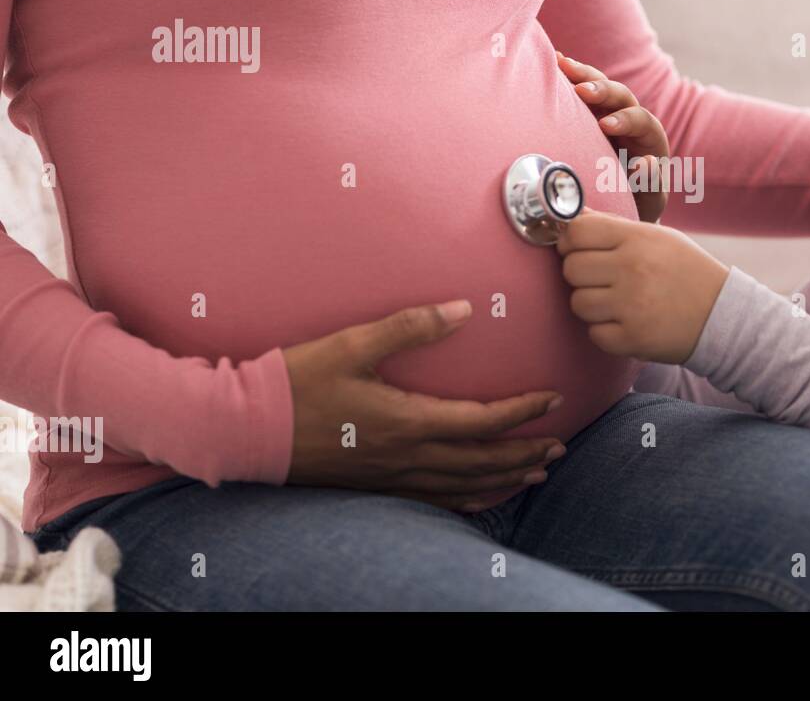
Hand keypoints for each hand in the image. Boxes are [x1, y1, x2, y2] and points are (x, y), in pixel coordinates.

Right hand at [282, 301, 566, 512]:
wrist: (247, 427)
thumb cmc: (298, 382)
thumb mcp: (353, 343)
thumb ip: (411, 325)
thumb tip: (464, 309)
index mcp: (408, 421)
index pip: (483, 422)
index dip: (523, 412)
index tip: (553, 398)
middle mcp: (407, 456)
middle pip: (483, 461)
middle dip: (526, 453)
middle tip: (561, 445)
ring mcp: (392, 477)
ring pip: (464, 486)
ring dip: (506, 479)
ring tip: (537, 472)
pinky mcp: (376, 486)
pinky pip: (436, 501)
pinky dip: (470, 499)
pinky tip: (483, 496)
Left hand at [555, 208, 728, 363]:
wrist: (723, 315)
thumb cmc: (686, 272)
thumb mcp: (658, 237)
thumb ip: (614, 227)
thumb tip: (575, 217)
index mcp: (638, 239)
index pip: (577, 231)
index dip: (570, 241)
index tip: (577, 249)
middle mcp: (633, 269)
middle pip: (571, 268)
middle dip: (580, 275)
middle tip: (600, 279)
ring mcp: (632, 305)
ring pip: (578, 303)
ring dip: (591, 305)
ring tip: (616, 302)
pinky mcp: (633, 338)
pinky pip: (594, 333)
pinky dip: (605, 331)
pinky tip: (625, 322)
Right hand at [556, 51, 669, 223]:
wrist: (619, 203)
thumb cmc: (637, 203)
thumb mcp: (648, 200)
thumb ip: (649, 183)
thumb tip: (645, 162)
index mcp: (650, 138)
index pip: (642, 121)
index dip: (625, 120)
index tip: (606, 126)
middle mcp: (630, 119)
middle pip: (621, 95)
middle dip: (602, 90)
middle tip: (582, 91)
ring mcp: (606, 112)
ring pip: (598, 85)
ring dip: (581, 74)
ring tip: (560, 63)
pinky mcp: (586, 112)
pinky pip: (578, 89)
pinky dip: (567, 76)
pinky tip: (552, 62)